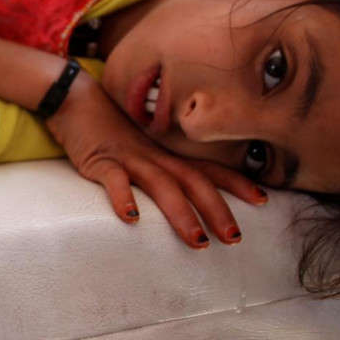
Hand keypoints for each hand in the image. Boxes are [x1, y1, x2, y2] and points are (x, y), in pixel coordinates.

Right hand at [45, 75, 265, 247]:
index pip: (209, 168)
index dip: (237, 183)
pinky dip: (123, 197)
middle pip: (193, 181)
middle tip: (234, 238)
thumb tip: (187, 193)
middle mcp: (155, 156)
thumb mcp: (143, 147)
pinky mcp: (100, 160)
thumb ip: (163, 166)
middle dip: (217, 210)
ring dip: (182, 213)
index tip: (264, 201)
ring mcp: (128, 158)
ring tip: (197, 240)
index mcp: (167, 154)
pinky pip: (113, 179)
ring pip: (162, 185)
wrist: (75, 99)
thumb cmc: (110, 128)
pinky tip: (131, 218)